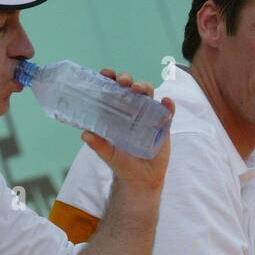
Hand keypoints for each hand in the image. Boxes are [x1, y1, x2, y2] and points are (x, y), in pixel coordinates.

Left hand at [80, 68, 174, 191]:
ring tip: (138, 89)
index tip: (106, 73)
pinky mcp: (163, 125)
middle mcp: (134, 110)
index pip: (113, 90)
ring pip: (149, 94)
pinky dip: (168, 105)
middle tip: (123, 82)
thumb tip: (85, 134)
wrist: (140, 180)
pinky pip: (168, 112)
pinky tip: (166, 102)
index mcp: (118, 112)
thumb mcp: (108, 154)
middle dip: (127, 80)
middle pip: (132, 87)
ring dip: (145, 87)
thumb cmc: (122, 164)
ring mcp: (150, 116)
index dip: (110, 79)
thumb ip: (98, 145)